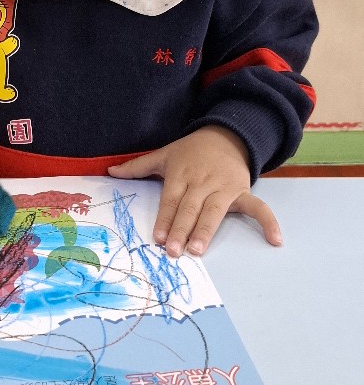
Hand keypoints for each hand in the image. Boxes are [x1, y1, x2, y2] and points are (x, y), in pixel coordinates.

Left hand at [107, 125, 281, 257]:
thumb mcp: (165, 154)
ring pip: (215, 210)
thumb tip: (110, 173)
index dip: (165, 219)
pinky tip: (275, 240)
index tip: (159, 237)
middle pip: (191, 208)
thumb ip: (138, 166)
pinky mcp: (243, 191)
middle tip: (175, 251)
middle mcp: (202, 182)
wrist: (227, 134)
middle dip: (182, 229)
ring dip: (207, 230)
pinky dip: (268, 222)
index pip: (171, 200)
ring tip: (199, 250)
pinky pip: (258, 207)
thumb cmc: (191, 150)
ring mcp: (225, 187)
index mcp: (182, 174)